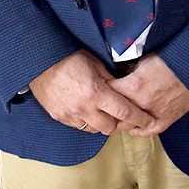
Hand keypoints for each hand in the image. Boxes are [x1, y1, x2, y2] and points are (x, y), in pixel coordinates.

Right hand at [29, 50, 154, 134]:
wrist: (40, 62)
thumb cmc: (69, 58)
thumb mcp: (95, 63)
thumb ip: (111, 79)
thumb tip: (124, 88)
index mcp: (96, 92)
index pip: (125, 112)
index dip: (139, 119)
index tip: (149, 122)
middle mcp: (84, 108)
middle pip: (110, 127)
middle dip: (118, 123)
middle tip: (120, 114)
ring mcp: (70, 115)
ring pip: (94, 129)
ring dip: (101, 123)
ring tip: (102, 111)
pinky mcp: (60, 117)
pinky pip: (78, 126)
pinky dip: (85, 121)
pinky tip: (86, 110)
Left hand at [107, 55, 188, 135]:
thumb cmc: (174, 56)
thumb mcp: (145, 58)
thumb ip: (129, 69)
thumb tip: (116, 74)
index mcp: (134, 85)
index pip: (106, 94)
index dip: (100, 91)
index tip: (96, 88)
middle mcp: (142, 103)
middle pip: (114, 114)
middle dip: (107, 110)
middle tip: (103, 105)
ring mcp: (155, 113)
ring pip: (129, 126)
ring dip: (121, 121)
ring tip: (115, 116)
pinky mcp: (168, 118)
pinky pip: (148, 130)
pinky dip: (138, 131)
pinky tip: (133, 128)